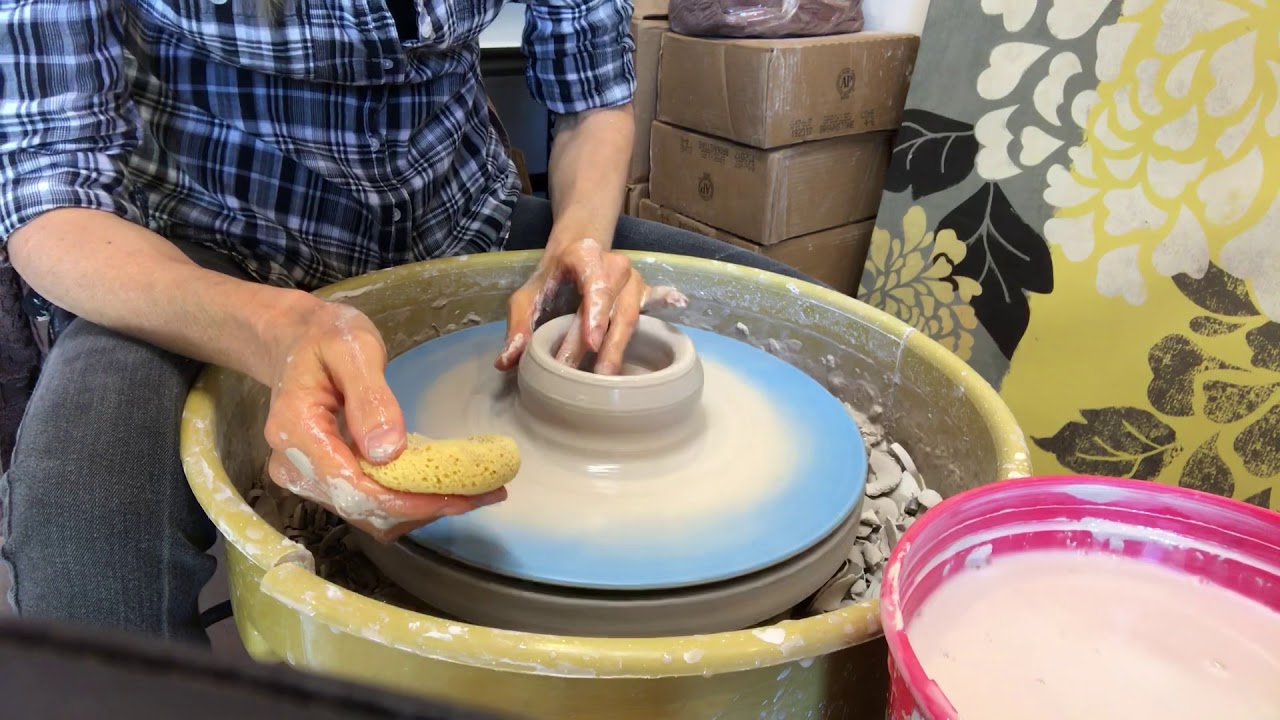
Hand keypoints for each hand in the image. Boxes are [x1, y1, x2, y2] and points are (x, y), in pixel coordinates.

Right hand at [262, 300, 505, 541]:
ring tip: (475, 492)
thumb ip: (370, 398)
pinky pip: (368, 503)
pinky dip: (408, 501)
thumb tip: (387, 452)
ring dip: (421, 510)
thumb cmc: (324, 337)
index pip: (354, 487)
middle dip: (425, 508)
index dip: (408, 501)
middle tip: (485, 492)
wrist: (294, 341)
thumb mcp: (352, 348)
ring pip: (369, 515)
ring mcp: (307, 478)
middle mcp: (294, 467)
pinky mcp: (325, 480)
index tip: (459, 496)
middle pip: (364, 509)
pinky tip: (444, 487)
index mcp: (296, 433)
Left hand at [496, 238, 687, 372]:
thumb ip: (519, 327)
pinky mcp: (644, 291)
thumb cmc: (552, 278)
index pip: (593, 284)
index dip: (594, 313)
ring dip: (620, 345)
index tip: (591, 341)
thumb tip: (506, 362)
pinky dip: (667, 300)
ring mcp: (633, 278)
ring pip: (632, 314)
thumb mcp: (528, 296)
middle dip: (604, 343)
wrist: (578, 249)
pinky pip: (657, 298)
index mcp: (584, 256)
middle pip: (614, 307)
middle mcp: (614, 264)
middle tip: (594, 376)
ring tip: (609, 374)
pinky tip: (679, 302)